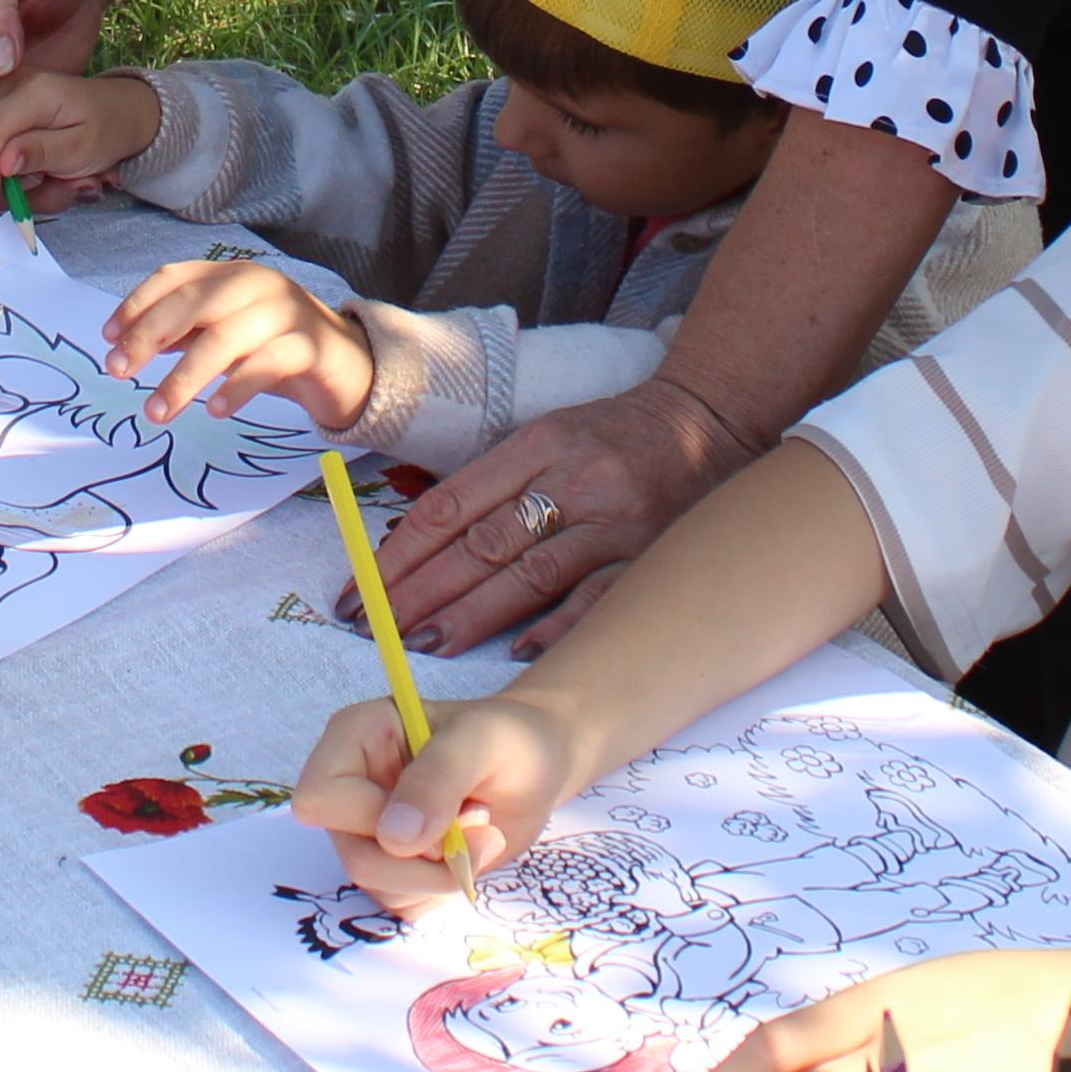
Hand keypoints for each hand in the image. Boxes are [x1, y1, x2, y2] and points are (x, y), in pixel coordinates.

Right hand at [0, 63, 163, 206]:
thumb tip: (2, 164)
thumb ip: (42, 152)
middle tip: (1, 219)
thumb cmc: (106, 129)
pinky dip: (6, 180)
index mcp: (33, 90)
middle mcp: (6, 86)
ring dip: (5, 187)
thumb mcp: (83, 147)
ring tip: (53, 191)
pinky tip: (39, 185)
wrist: (118, 113)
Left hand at [106, 258, 373, 428]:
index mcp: (231, 274)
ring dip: (184, 377)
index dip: (137, 304)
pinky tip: (214, 410)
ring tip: (157, 411)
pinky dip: (236, 387)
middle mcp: (257, 283)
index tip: (109, 338)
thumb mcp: (225, 335)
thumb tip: (127, 344)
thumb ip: (185, 333)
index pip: (175, 276)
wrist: (351, 365)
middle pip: (194, 302)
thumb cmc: (276, 348)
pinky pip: (267, 363)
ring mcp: (287, 312)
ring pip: (225, 337)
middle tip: (119, 371)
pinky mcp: (312, 346)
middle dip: (149, 336)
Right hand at [290, 685, 594, 905]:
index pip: (320, 798)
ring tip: (480, 831)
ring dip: (441, 875)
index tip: (437, 819)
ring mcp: (367, 831)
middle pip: (352, 854)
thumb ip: (438, 778)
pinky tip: (469, 854)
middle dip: (423, 860)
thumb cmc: (509, 739)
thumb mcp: (482, 742)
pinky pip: (402, 904)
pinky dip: (443, 889)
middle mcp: (351, 788)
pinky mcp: (392, 867)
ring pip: (378, 887)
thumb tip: (394, 837)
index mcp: (354, 738)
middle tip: (479, 826)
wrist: (536, 767)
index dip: (372, 820)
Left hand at [382, 377, 756, 654]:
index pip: (454, 504)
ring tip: (423, 642)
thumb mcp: (552, 434)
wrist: (708, 421)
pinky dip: (556, 625)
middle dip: (421, 588)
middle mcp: (574, 480)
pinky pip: (596, 597)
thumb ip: (497, 481)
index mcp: (540, 444)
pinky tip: (517, 650)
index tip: (362, 586)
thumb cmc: (613, 435)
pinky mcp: (648, 554)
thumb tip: (421, 541)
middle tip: (374, 625)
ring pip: (530, 573)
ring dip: (472, 613)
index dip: (402, 550)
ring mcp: (614, 521)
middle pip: (482, 542)